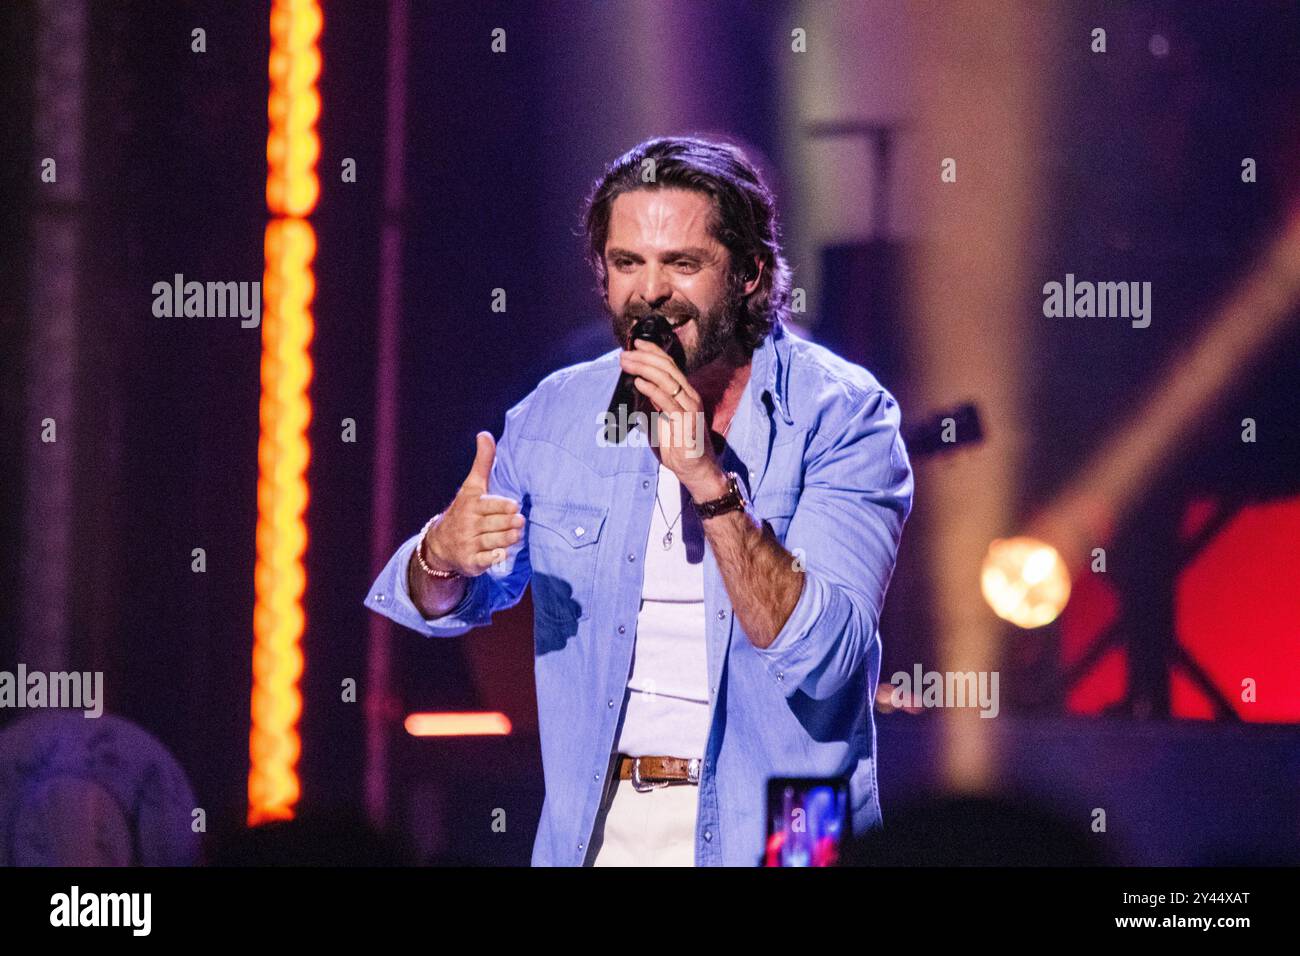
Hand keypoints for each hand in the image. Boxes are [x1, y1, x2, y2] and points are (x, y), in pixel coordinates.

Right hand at [423, 431, 524, 576]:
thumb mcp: (472, 486)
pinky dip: (496, 557)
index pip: (489, 505)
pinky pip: (487, 560)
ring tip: (517, 535)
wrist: (441, 543)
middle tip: (519, 522)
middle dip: (509, 523)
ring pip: (493, 542)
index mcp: (471, 505)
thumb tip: (485, 434)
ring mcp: (468, 544)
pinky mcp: (471, 562)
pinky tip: (503, 553)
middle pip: (495, 524)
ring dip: (507, 539)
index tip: (514, 505)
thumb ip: (483, 462)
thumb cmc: (465, 510)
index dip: (503, 506)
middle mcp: (468, 525)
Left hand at [618, 339, 726, 498]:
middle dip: (644, 358)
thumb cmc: (679, 445)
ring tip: (627, 364)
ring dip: (645, 369)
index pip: (670, 365)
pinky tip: (639, 383)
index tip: (636, 343)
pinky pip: (667, 401)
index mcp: (685, 393)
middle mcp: (690, 396)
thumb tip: (636, 387)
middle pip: (668, 368)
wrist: (696, 468)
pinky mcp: (686, 421)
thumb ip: (652, 403)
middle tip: (625, 353)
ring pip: (667, 380)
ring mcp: (690, 407)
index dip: (654, 351)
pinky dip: (652, 390)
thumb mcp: (661, 419)